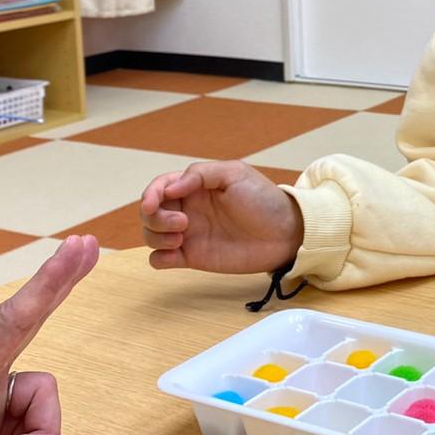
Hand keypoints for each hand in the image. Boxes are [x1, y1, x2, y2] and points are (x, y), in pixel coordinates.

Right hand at [140, 160, 303, 273]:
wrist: (285, 234)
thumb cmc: (263, 200)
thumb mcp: (236, 174)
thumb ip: (201, 174)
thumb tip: (170, 188)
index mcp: (195, 187)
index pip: (159, 187)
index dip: (150, 194)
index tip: (153, 204)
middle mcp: (187, 209)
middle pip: (150, 212)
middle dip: (156, 218)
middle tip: (183, 224)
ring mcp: (188, 234)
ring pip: (151, 235)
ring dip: (156, 236)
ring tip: (182, 238)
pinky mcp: (193, 257)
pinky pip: (160, 260)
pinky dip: (159, 258)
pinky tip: (177, 254)